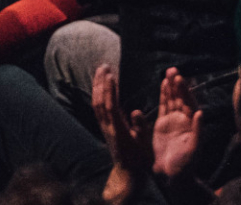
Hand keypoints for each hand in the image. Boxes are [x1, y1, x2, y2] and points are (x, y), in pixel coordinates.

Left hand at [93, 65, 151, 204]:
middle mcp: (108, 126)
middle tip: (104, 66)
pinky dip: (98, 94)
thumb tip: (136, 111)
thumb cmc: (140, 160)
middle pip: (99, 101)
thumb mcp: (144, 144)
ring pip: (96, 103)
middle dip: (101, 82)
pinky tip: (101, 86)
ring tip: (101, 71)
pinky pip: (97, 108)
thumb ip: (140, 128)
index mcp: (119, 129)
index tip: (111, 74)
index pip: (110, 105)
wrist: (128, 174)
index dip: (109, 89)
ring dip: (97, 86)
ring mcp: (104, 127)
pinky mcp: (104, 128)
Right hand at [151, 67, 203, 180]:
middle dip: (178, 84)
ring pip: (172, 100)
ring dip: (171, 86)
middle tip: (173, 70)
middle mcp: (184, 120)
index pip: (189, 103)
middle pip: (181, 98)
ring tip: (169, 72)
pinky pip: (164, 106)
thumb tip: (201, 113)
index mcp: (192, 124)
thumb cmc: (186, 164)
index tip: (180, 79)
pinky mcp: (162, 124)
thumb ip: (197, 131)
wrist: (172, 174)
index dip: (185, 91)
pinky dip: (164, 95)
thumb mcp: (194, 149)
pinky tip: (163, 84)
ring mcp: (173, 121)